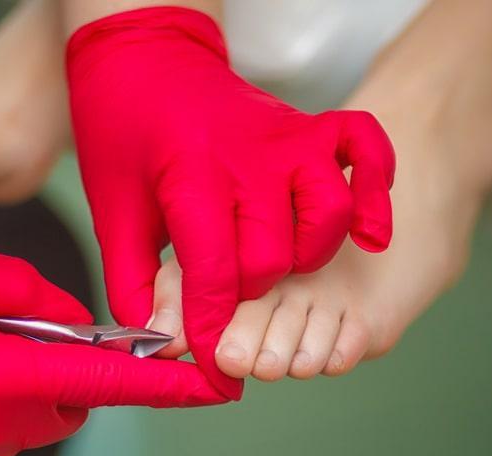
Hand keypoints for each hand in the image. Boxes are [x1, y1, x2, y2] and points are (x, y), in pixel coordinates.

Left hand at [66, 6, 394, 397]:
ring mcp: (288, 140)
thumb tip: (154, 342)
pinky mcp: (312, 127)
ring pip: (328, 216)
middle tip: (227, 302)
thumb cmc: (125, 137)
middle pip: (273, 256)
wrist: (146, 59)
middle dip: (250, 296)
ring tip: (280, 268)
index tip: (205, 359)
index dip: (208, 326)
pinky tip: (370, 233)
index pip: (213, 273)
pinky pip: (367, 151)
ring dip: (308, 256)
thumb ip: (134, 284)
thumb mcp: (115, 213)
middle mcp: (249, 160)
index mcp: (191, 179)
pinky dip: (377, 193)